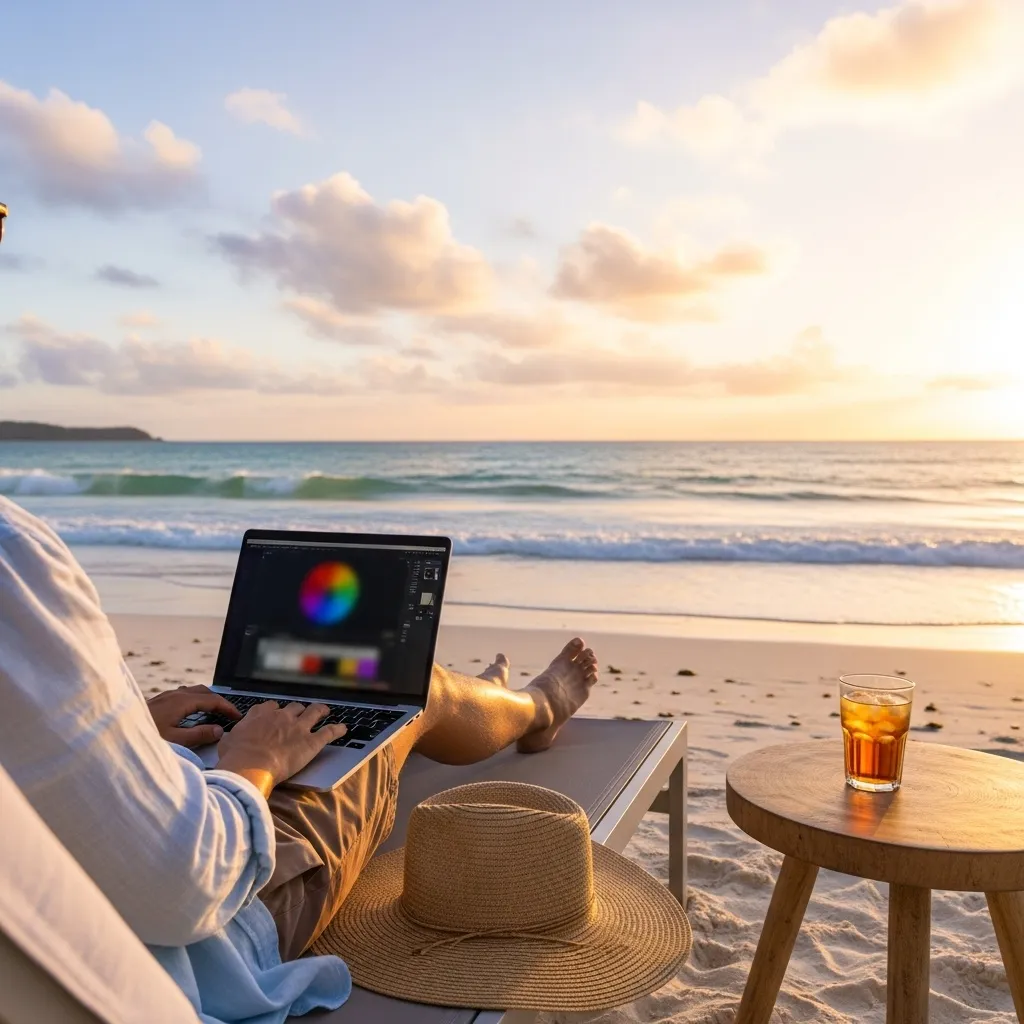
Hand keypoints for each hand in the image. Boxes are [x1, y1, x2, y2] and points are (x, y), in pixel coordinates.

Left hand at [146, 684, 241, 747]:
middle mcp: (174, 695)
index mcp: (181, 701)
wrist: (114, 733)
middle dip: (219, 701)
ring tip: (214, 712)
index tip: (238, 717)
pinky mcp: (157, 701)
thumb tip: (219, 730)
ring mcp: (165, 696)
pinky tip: (191, 712)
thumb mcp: (175, 741)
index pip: (213, 700)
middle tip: (229, 714)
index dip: (228, 708)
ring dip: (206, 699)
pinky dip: (194, 700)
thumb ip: (199, 735)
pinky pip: (183, 694)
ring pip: (193, 691)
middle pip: (204, 691)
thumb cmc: (144, 738)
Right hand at [216, 701, 347, 792]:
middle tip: (300, 715)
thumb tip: (232, 738)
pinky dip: (337, 729)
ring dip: (320, 711)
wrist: (250, 766)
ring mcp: (298, 727)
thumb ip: (234, 736)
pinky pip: (329, 732)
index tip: (276, 715)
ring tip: (325, 711)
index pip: (271, 707)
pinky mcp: (311, 741)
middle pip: (294, 707)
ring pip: (314, 712)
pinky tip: (343, 729)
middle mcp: (281, 716)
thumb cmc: (235, 757)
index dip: (275, 711)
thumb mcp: (227, 742)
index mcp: (261, 714)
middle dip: (298, 711)